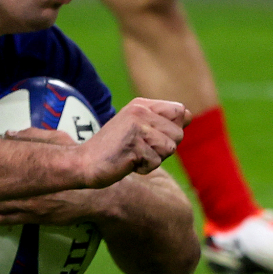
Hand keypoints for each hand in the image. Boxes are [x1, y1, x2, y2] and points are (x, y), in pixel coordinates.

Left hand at [0, 128, 107, 222]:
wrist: (100, 195)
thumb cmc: (78, 162)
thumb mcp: (60, 141)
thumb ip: (35, 136)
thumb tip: (8, 133)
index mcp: (34, 167)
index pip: (5, 167)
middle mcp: (32, 188)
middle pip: (0, 190)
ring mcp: (35, 205)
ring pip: (4, 207)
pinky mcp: (40, 217)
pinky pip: (15, 220)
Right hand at [73, 98, 187, 186]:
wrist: (84, 162)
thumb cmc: (114, 148)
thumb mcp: (137, 127)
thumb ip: (162, 121)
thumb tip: (188, 115)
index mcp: (141, 104)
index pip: (179, 111)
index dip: (173, 128)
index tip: (151, 136)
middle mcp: (139, 112)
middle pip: (178, 134)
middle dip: (164, 148)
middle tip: (139, 148)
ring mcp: (137, 128)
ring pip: (170, 149)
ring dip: (154, 158)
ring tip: (133, 155)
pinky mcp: (134, 146)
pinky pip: (156, 163)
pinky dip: (144, 168)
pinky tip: (127, 163)